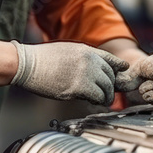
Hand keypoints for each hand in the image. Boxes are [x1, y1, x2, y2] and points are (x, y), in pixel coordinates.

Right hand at [10, 40, 128, 104]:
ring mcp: (85, 73)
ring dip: (106, 96)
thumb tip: (93, 70)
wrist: (28, 64)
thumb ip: (83, 59)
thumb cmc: (42, 59)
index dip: (118, 66)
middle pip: (110, 75)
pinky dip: (97, 101)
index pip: (110, 58)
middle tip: (108, 94)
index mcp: (86, 50)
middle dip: (110, 86)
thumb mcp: (67, 51)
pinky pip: (97, 96)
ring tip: (103, 100)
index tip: (123, 70)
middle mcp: (89, 60)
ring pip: (107, 87)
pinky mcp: (79, 87)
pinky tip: (93, 101)